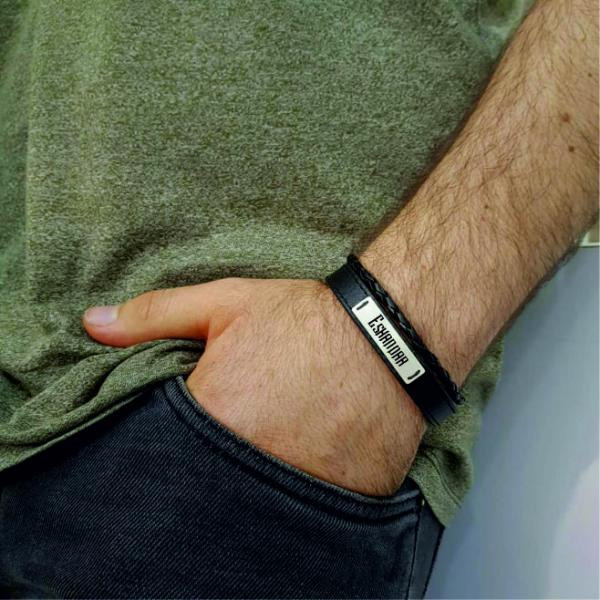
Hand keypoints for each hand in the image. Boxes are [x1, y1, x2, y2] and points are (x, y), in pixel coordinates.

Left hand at [82, 277, 425, 495]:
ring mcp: (298, 486)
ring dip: (257, 478)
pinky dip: (301, 489)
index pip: (163, 450)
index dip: (174, 437)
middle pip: (208, 482)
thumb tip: (91, 323)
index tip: (198, 423)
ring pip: (256, 502)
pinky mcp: (341, 500)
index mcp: (213, 417)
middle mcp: (251, 463)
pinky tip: (309, 457)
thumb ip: (154, 316)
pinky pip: (306, 510)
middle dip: (216, 461)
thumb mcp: (225, 304)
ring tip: (277, 442)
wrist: (387, 334)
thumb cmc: (304, 319)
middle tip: (243, 430)